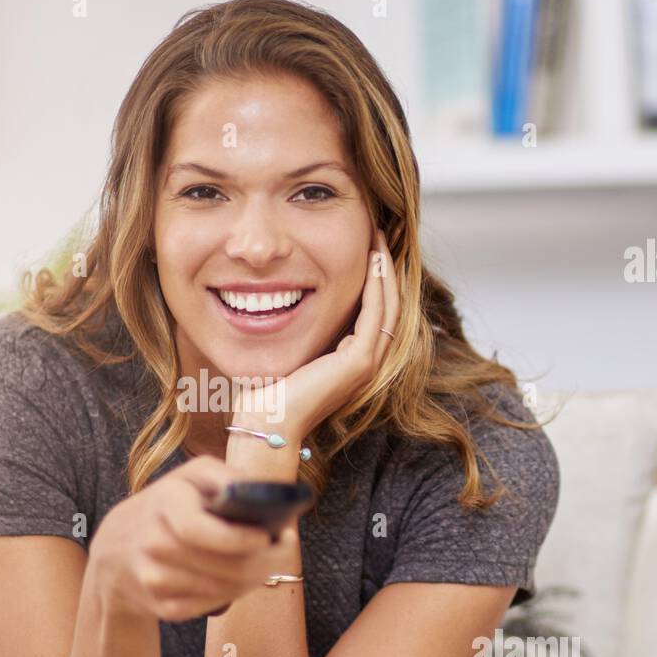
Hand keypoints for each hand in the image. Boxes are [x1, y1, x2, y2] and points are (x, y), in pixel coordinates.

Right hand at [89, 455, 295, 623]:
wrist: (116, 550)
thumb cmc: (167, 506)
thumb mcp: (192, 476)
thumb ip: (229, 478)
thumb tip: (269, 495)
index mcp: (164, 504)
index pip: (200, 529)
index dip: (240, 538)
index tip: (269, 536)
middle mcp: (154, 544)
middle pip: (226, 567)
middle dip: (266, 561)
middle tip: (284, 549)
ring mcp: (155, 580)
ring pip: (225, 588)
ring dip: (254, 578)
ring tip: (266, 561)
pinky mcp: (162, 607)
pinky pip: (212, 605)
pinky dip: (233, 593)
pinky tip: (238, 578)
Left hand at [234, 225, 399, 438]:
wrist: (267, 421)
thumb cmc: (269, 390)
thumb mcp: (291, 349)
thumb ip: (303, 330)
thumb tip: (292, 302)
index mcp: (353, 360)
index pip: (375, 312)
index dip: (375, 279)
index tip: (366, 247)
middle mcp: (367, 362)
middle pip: (390, 306)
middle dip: (385, 269)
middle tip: (377, 235)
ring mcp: (368, 364)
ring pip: (390, 307)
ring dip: (385, 271)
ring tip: (378, 240)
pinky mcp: (360, 362)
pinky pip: (376, 315)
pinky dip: (377, 286)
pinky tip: (372, 261)